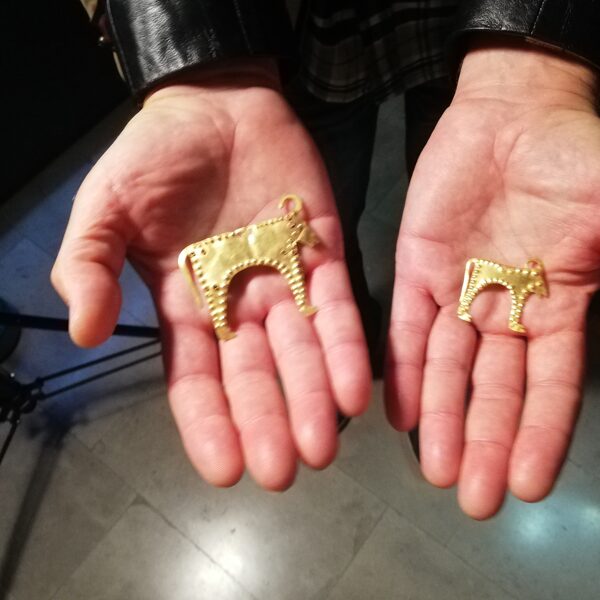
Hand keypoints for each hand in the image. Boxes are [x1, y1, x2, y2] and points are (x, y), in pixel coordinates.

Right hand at [51, 60, 370, 489]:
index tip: (225, 469)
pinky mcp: (322, 252)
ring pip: (300, 351)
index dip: (209, 423)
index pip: (196, 378)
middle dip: (267, 422)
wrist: (214, 103)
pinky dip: (344, 346)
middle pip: (254, 375)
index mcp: (186, 305)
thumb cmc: (155, 157)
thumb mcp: (105, 208)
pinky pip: (336, 306)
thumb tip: (86, 333)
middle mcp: (238, 305)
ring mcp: (283, 281)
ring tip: (323, 446)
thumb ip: (90, 266)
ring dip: (312, 397)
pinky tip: (354, 389)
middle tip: (284, 472)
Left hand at [386, 41, 599, 517]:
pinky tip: (397, 412)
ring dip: (441, 417)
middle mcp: (503, 310)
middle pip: (493, 388)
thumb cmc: (575, 160)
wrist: (516, 115)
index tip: (525, 486)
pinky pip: (407, 327)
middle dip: (483, 440)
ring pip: (448, 366)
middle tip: (470, 497)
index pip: (549, 386)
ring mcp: (457, 291)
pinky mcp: (416, 268)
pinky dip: (404, 368)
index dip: (538, 434)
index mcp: (558, 305)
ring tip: (434, 469)